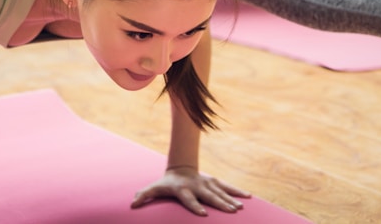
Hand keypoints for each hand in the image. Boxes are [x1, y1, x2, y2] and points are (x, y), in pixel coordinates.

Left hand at [131, 165, 250, 215]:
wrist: (181, 168)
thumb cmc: (167, 183)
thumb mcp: (155, 187)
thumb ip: (144, 195)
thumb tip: (132, 204)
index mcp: (183, 189)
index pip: (189, 199)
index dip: (195, 206)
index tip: (204, 214)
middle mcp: (198, 186)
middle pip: (210, 196)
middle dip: (220, 203)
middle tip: (231, 212)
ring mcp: (207, 183)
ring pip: (221, 192)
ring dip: (231, 199)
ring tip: (240, 207)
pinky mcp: (214, 182)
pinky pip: (228, 187)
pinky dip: (237, 191)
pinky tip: (248, 197)